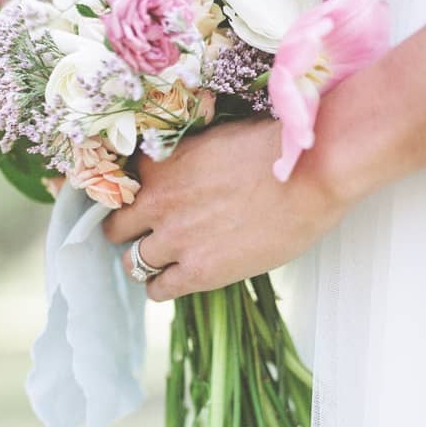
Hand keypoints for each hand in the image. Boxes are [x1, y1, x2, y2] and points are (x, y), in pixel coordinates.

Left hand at [103, 116, 349, 300]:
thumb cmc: (274, 149)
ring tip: (162, 262)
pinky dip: (162, 287)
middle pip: (116, 227)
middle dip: (130, 232)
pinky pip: (158, 289)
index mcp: (158, 164)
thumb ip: (187, 155)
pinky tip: (175, 280)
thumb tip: (185, 165)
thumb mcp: (215, 137)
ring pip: (132, 263)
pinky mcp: (197, 271)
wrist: (309, 175)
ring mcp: (173, 239)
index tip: (145, 201)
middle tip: (149, 234)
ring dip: (145, 262)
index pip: (120, 186)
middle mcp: (156, 202)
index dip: (134, 196)